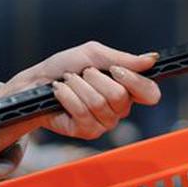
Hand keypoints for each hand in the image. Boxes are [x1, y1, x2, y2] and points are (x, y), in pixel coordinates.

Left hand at [0, 41, 160, 144]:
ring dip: (78, 86)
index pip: (150, 93)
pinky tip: (60, 92)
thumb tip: (151, 60)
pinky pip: (82, 113)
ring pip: (99, 103)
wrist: (36, 83)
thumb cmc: (64, 67)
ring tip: (68, 81)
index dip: (135, 82)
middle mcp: (119, 108)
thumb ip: (121, 58)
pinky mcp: (87, 132)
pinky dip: (67, 96)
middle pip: (120, 96)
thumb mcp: (92, 54)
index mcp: (126, 88)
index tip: (116, 70)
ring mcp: (104, 122)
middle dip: (95, 78)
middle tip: (82, 73)